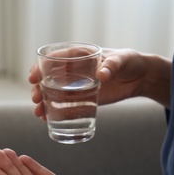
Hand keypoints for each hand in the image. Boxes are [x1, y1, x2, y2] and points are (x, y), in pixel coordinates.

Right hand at [29, 48, 170, 118]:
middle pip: (49, 78)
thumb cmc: (130, 62)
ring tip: (38, 113)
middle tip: (35, 98)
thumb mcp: (122, 60)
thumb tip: (101, 74)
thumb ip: (112, 65)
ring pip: (54, 92)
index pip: (54, 59)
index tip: (33, 77)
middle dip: (38, 88)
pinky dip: (56, 111)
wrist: (140, 78)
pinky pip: (66, 104)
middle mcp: (74, 70)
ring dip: (43, 101)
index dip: (40, 67)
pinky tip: (48, 119)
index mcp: (79, 55)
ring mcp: (77, 85)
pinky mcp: (84, 98)